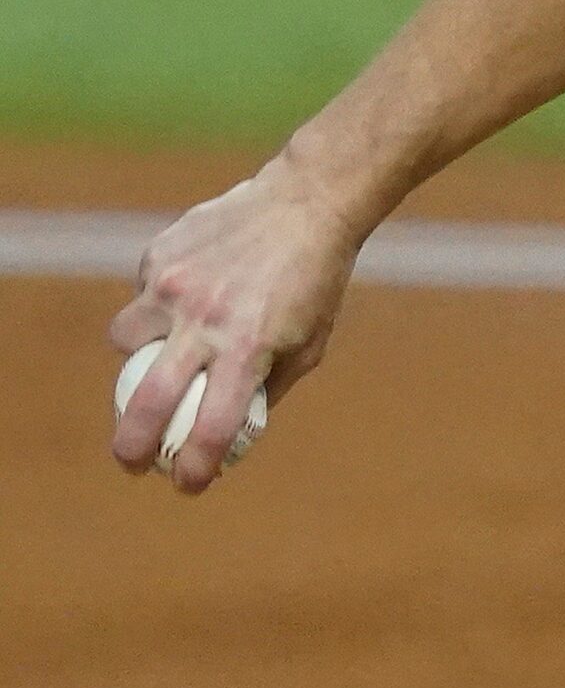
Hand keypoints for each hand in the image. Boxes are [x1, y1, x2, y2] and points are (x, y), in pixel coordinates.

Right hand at [108, 156, 365, 491]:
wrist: (306, 204)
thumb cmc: (316, 282)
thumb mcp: (310, 344)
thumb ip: (269, 387)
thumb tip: (232, 432)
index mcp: (249, 347)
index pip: (210, 424)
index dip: (195, 465)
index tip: (188, 484)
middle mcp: (204, 319)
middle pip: (147, 398)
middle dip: (132, 442)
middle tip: (132, 462)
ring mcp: (174, 286)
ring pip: (126, 342)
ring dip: (135, 359)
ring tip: (162, 357)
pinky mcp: (157, 257)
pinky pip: (142, 297)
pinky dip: (158, 307)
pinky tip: (192, 293)